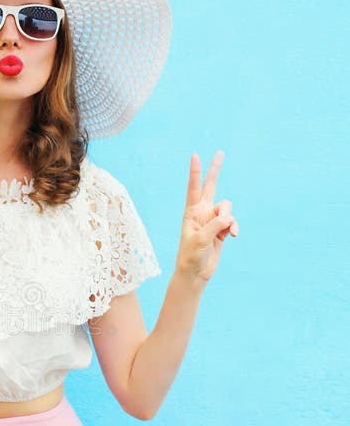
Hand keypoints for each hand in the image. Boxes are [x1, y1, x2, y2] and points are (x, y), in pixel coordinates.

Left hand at [176, 151, 238, 283]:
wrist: (196, 272)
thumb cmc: (191, 256)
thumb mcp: (201, 240)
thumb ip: (215, 225)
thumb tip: (229, 217)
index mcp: (191, 212)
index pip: (193, 188)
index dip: (195, 172)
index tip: (195, 156)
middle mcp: (202, 212)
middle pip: (210, 186)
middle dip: (215, 170)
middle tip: (220, 152)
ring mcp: (212, 220)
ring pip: (227, 208)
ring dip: (229, 218)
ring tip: (225, 231)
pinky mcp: (222, 229)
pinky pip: (232, 221)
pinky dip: (234, 227)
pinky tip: (233, 236)